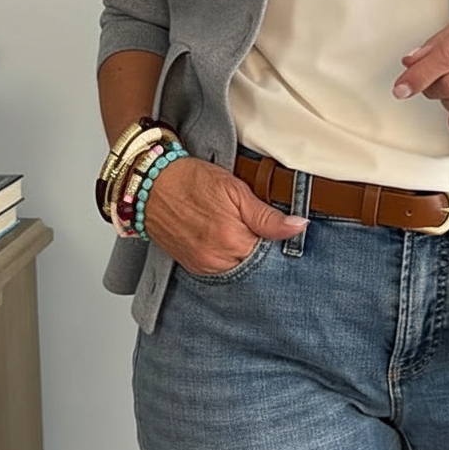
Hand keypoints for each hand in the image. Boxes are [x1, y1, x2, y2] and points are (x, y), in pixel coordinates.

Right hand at [142, 155, 306, 273]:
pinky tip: (226, 238)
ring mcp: (203, 266)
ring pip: (239, 268)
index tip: (278, 228)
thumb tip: (298, 227)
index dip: (277, 240)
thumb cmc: (191, 180)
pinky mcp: (193, 267)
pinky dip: (228, 257)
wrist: (150, 184)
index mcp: (233, 240)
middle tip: (257, 226)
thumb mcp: (235, 189)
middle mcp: (217, 260)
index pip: (272, 253)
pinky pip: (220, 269)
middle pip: (256, 264)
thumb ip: (267, 215)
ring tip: (238, 229)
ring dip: (244, 253)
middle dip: (261, 248)